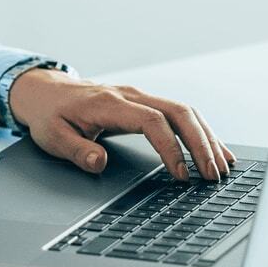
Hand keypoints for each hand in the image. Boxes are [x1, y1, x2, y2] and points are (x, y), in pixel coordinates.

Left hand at [6, 67, 237, 181]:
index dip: (170, 148)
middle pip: (179, 112)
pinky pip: (179, 114)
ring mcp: (140, 97)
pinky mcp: (144, 103)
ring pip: (184, 112)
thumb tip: (99, 162)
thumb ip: (76, 150)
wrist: (44, 91)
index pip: (152, 121)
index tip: (180, 175)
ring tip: (223, 167)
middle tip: (213, 175)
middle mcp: (130, 96)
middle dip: (201, 143)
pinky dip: (200, 132)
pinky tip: (215, 150)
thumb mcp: (53, 136)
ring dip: (206, 138)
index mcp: (109, 104)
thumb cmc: (50, 115)